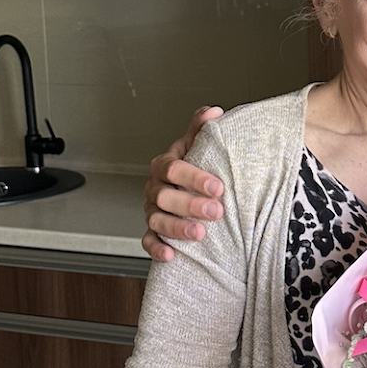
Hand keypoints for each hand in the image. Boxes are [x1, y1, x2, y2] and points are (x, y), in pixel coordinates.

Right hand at [142, 106, 226, 261]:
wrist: (192, 187)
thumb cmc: (197, 165)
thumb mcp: (200, 145)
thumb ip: (203, 129)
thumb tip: (214, 112)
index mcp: (165, 165)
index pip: (174, 169)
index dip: (194, 178)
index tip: (218, 186)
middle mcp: (155, 188)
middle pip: (165, 196)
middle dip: (191, 204)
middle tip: (217, 211)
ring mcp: (152, 210)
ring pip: (156, 220)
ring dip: (177, 227)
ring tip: (199, 233)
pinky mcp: (153, 231)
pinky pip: (148, 241)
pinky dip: (156, 249)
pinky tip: (170, 255)